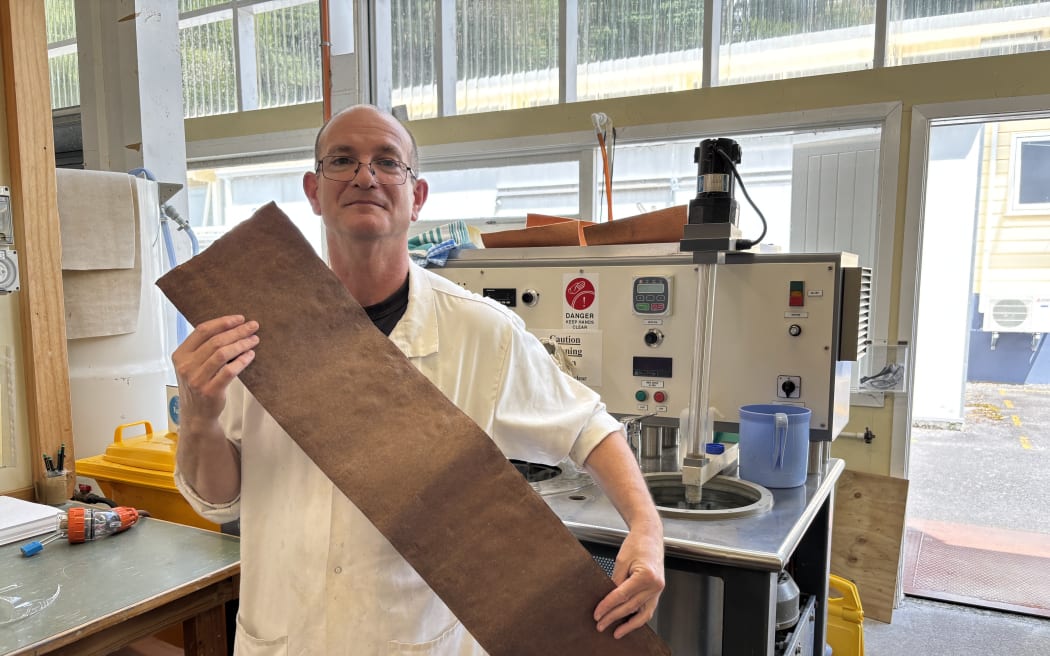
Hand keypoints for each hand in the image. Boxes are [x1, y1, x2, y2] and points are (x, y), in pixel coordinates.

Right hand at [173, 315, 259, 428]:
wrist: (196, 414)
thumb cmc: (198, 384)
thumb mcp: (193, 364)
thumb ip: (204, 347)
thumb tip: (231, 327)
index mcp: (181, 355)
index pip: (202, 331)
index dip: (222, 322)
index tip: (239, 318)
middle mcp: (186, 366)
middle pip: (215, 341)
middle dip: (237, 331)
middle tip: (253, 326)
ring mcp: (197, 380)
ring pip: (223, 354)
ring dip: (242, 344)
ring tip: (254, 340)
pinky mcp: (210, 391)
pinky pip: (229, 371)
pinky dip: (242, 361)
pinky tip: (250, 355)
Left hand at [593, 521, 664, 638]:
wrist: (650, 536)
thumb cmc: (637, 544)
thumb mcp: (621, 561)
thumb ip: (616, 581)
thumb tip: (608, 599)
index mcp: (646, 576)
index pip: (622, 596)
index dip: (607, 606)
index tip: (597, 614)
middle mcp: (655, 585)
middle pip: (631, 606)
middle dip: (613, 617)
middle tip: (600, 624)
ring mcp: (658, 589)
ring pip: (643, 613)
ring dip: (629, 625)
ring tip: (616, 632)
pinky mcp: (657, 591)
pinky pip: (648, 609)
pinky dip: (638, 618)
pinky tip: (629, 623)